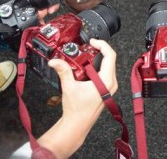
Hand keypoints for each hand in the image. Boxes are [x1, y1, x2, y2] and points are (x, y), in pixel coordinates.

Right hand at [37, 40, 117, 157]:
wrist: (77, 125)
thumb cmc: (76, 110)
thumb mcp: (69, 87)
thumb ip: (63, 71)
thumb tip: (55, 61)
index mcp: (106, 81)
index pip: (110, 56)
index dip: (102, 45)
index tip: (93, 41)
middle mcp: (112, 83)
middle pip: (111, 59)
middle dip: (100, 49)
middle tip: (89, 45)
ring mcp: (111, 87)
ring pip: (109, 65)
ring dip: (100, 57)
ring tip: (89, 53)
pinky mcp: (107, 89)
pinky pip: (106, 72)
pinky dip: (99, 65)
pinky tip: (89, 65)